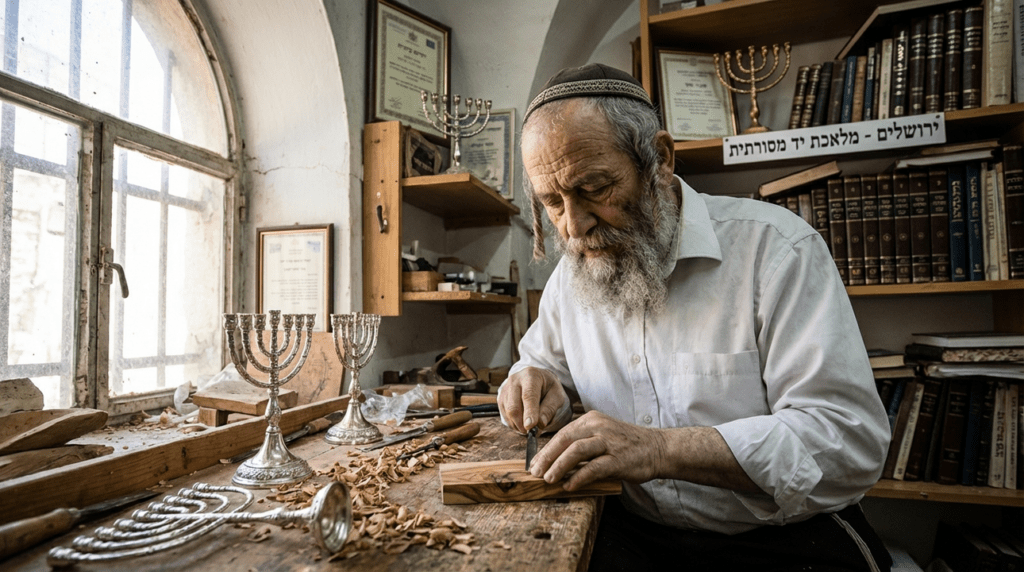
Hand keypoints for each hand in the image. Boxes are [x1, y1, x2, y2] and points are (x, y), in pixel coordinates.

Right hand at [497, 367, 566, 432]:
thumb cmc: (548, 388)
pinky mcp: (500, 397)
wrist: (537, 379)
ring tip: (529, 425)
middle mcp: (515, 380)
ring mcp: (505, 388)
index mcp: (531, 375)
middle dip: (521, 423)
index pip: (528, 395)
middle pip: (514, 406)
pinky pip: (504, 414)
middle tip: (531, 432)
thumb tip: (540, 424)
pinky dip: (513, 423)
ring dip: (518, 424)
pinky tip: (522, 422)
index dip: (529, 412)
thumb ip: (549, 409)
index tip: (530, 426)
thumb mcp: (556, 396)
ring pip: (508, 412)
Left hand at [529, 410, 665, 490]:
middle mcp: (598, 427)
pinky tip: (570, 485)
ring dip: (559, 466)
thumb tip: (556, 461)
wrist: (658, 448)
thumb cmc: (627, 445)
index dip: (546, 450)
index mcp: (591, 420)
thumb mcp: (602, 436)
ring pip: (576, 451)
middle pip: (564, 440)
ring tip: (548, 479)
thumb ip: (582, 444)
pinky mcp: (618, 459)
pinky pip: (594, 467)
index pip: (562, 434)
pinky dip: (579, 477)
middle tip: (535, 472)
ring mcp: (609, 442)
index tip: (534, 464)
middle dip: (546, 457)